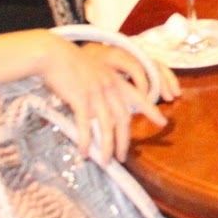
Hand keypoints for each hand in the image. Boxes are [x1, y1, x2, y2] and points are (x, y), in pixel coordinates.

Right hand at [38, 36, 167, 164]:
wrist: (53, 54)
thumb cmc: (70, 64)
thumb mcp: (94, 74)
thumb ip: (101, 92)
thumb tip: (101, 115)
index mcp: (115, 80)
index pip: (139, 98)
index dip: (152, 111)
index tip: (163, 123)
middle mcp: (109, 87)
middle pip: (123, 119)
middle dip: (124, 141)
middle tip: (122, 158)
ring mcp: (96, 93)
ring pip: (107, 126)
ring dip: (107, 147)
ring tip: (106, 162)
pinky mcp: (80, 98)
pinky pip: (86, 125)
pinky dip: (86, 140)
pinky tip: (85, 153)